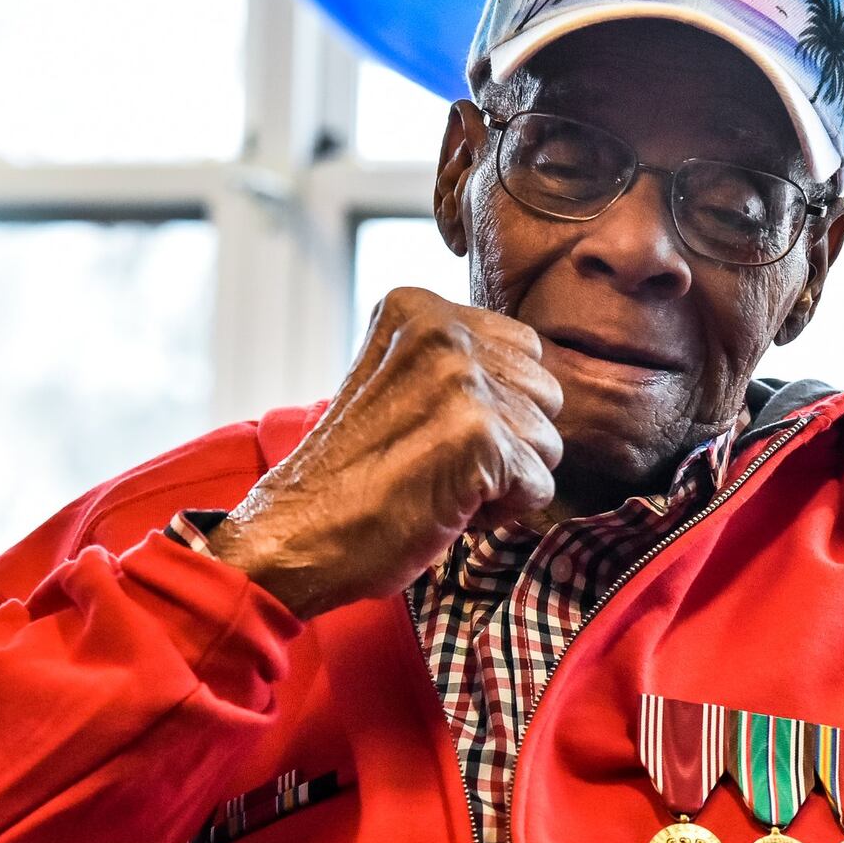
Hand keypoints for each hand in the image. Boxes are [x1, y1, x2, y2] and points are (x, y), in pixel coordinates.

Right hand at [207, 287, 563, 619]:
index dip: (497, 402)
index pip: (523, 349)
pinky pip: (538, 485)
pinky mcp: (478, 436)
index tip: (440, 429)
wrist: (296, 533)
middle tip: (442, 461)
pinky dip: (503, 511)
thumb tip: (534, 376)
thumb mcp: (396, 380)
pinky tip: (448, 506)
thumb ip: (455, 361)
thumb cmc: (351, 473)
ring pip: (547, 441)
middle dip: (510, 438)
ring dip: (505, 478)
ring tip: (441, 482)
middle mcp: (444, 331)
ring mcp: (462, 381)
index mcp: (420, 309)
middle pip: (544, 393)